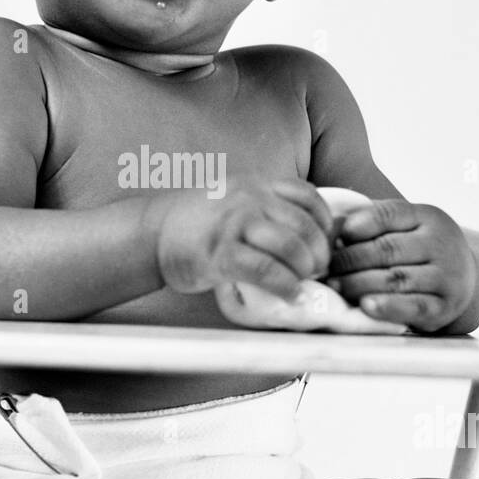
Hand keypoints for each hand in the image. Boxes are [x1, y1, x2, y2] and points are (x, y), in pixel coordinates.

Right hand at [150, 177, 332, 301]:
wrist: (152, 233)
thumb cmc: (196, 223)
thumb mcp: (233, 199)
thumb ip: (266, 206)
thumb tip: (306, 229)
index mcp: (255, 184)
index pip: (307, 195)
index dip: (325, 222)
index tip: (325, 242)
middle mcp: (248, 199)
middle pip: (304, 224)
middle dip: (319, 252)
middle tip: (317, 270)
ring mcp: (233, 225)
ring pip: (289, 246)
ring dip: (305, 269)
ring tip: (303, 281)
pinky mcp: (219, 254)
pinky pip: (265, 270)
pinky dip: (285, 286)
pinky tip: (290, 295)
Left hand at [325, 199, 478, 332]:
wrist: (463, 280)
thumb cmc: (419, 250)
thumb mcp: (406, 226)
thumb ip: (374, 222)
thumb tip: (333, 229)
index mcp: (427, 217)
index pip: (390, 214)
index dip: (360, 224)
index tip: (339, 235)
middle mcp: (441, 244)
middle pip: (388, 249)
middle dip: (351, 259)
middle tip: (327, 268)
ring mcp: (447, 276)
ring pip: (397, 279)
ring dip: (360, 283)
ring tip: (336, 286)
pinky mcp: (445, 306)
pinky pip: (414, 307)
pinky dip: (388, 307)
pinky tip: (366, 306)